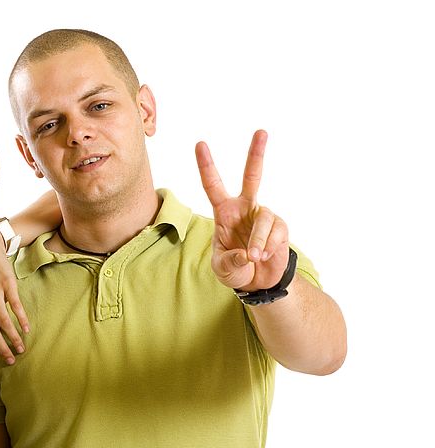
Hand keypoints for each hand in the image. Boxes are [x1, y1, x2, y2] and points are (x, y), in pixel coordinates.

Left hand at [195, 130, 289, 290]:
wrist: (257, 281)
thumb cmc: (234, 268)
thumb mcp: (222, 269)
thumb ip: (228, 262)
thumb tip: (246, 254)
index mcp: (224, 211)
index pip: (213, 185)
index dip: (206, 166)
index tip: (200, 144)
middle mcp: (245, 207)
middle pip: (252, 176)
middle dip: (256, 154)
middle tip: (261, 132)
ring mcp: (264, 215)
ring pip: (263, 220)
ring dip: (257, 241)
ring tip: (253, 257)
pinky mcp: (280, 226)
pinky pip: (275, 233)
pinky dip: (267, 247)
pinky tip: (262, 256)